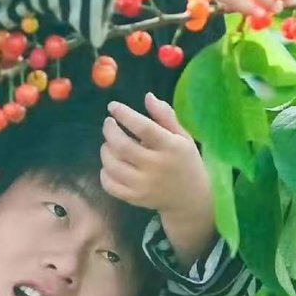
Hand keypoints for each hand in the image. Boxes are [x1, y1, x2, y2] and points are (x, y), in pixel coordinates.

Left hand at [101, 94, 215, 263]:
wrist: (190, 198)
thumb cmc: (185, 161)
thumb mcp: (182, 136)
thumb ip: (165, 116)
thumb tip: (148, 96)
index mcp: (171, 148)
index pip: (144, 128)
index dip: (125, 115)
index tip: (112, 106)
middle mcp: (156, 167)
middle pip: (122, 146)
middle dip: (110, 130)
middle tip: (109, 123)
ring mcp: (144, 185)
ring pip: (112, 165)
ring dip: (105, 150)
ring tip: (110, 143)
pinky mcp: (135, 199)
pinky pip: (109, 185)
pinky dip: (104, 172)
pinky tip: (111, 164)